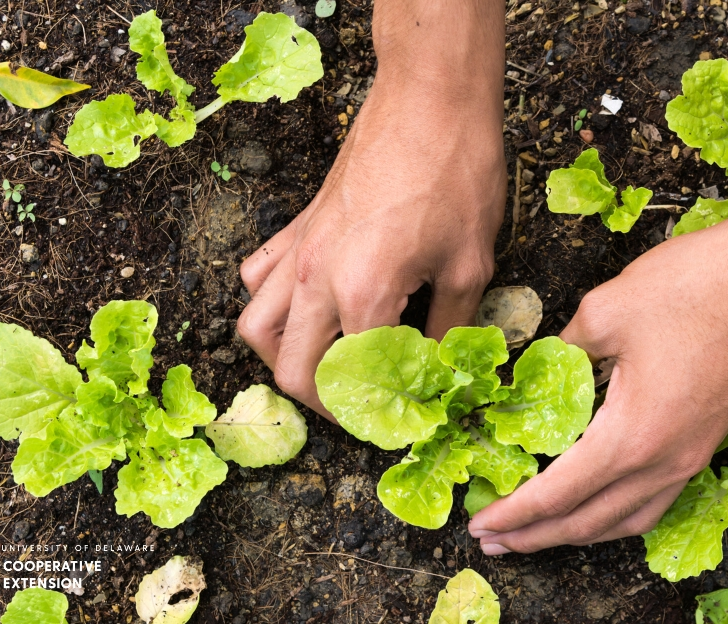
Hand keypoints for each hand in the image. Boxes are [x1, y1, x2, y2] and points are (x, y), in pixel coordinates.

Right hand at [237, 60, 504, 416]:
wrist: (430, 99)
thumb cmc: (457, 173)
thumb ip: (450, 329)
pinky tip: (309, 309)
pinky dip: (272, 306)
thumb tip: (441, 370)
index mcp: (363, 294)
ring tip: (327, 368)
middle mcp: (317, 278)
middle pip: (293, 371)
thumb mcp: (470, 264)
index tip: (406, 420)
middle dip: (326, 404)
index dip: (381, 413)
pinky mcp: (299, 225)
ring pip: (257, 329)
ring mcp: (300, 250)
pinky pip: (260, 278)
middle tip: (365, 409)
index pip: (355, 382)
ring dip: (285, 360)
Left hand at [468, 210, 727, 552]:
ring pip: (627, 519)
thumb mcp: (606, 310)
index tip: (479, 524)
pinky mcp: (709, 439)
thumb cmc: (697, 286)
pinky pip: (656, 499)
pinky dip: (618, 514)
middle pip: (589, 521)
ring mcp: (692, 455)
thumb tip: (539, 368)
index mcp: (631, 437)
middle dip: (537, 535)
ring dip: (579, 531)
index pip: (557, 494)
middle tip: (494, 540)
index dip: (513, 513)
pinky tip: (603, 502)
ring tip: (540, 533)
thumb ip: (563, 349)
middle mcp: (664, 461)